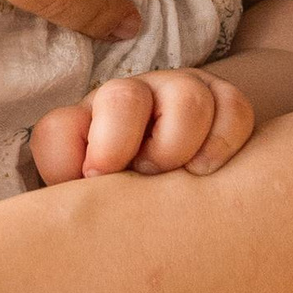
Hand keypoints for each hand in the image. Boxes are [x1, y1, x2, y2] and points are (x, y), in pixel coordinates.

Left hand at [30, 68, 255, 182]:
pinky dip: (221, 142)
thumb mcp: (94, 201)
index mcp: (85, 124)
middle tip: (138, 176)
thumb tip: (85, 192)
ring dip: (177, 147)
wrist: (180, 174)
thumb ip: (76, 199)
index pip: (60, 130)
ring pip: (185, 99)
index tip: (93, 184)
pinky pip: (232, 108)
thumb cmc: (131, 195)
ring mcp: (177, 92)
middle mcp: (128, 98)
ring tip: (177, 177)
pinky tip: (206, 171)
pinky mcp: (222, 99)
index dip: (71, 162)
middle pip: (122, 98)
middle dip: (123, 145)